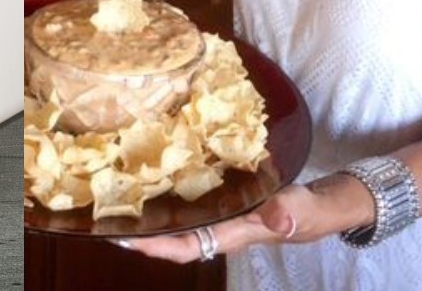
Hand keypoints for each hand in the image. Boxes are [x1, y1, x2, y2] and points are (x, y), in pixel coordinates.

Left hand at [116, 186, 305, 262]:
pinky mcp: (222, 201)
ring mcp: (219, 216)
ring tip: (120, 193)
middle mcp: (218, 228)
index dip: (156, 248)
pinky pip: (190, 200)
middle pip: (172, 236)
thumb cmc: (304, 212)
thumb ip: (286, 214)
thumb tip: (276, 218)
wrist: (315, 208)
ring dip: (152, 212)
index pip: (186, 247)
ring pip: (178, 219)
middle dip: (142, 230)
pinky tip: (154, 173)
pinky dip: (171, 192)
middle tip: (107, 215)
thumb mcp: (298, 211)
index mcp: (230, 234)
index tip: (126, 240)